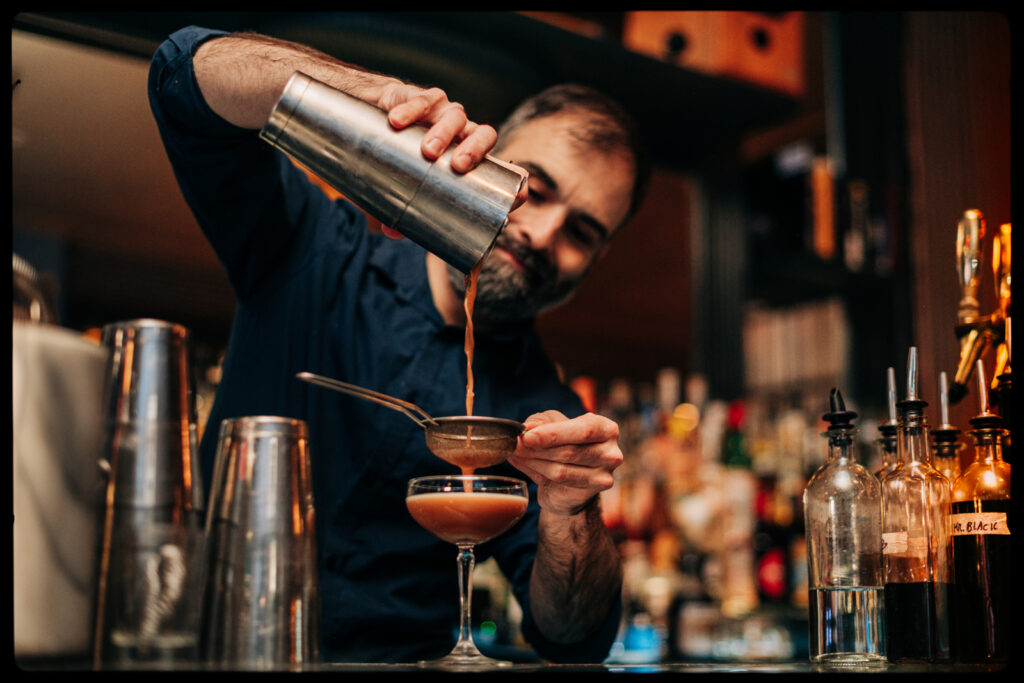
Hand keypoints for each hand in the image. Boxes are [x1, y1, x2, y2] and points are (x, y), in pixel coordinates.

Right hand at [373, 83, 502, 241]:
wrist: (377, 120)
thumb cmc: (403, 160)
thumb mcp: (407, 187)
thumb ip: (404, 211)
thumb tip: (392, 233)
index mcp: (469, 160)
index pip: (501, 169)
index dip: (514, 181)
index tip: (518, 195)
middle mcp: (463, 135)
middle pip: (484, 136)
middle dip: (475, 150)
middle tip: (458, 166)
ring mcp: (445, 114)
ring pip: (456, 117)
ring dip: (444, 132)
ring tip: (428, 150)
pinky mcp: (423, 98)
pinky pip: (423, 101)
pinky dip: (412, 110)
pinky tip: (397, 121)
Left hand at [508, 411, 622, 515]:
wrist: (574, 478)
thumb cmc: (566, 442)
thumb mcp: (554, 423)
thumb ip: (542, 422)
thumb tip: (529, 427)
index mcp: (606, 429)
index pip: (582, 430)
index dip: (553, 434)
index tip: (527, 436)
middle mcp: (611, 453)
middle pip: (570, 452)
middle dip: (537, 449)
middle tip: (515, 444)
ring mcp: (604, 475)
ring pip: (561, 470)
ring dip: (532, 461)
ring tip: (514, 453)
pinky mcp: (591, 493)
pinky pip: (559, 483)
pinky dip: (535, 472)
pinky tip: (522, 463)